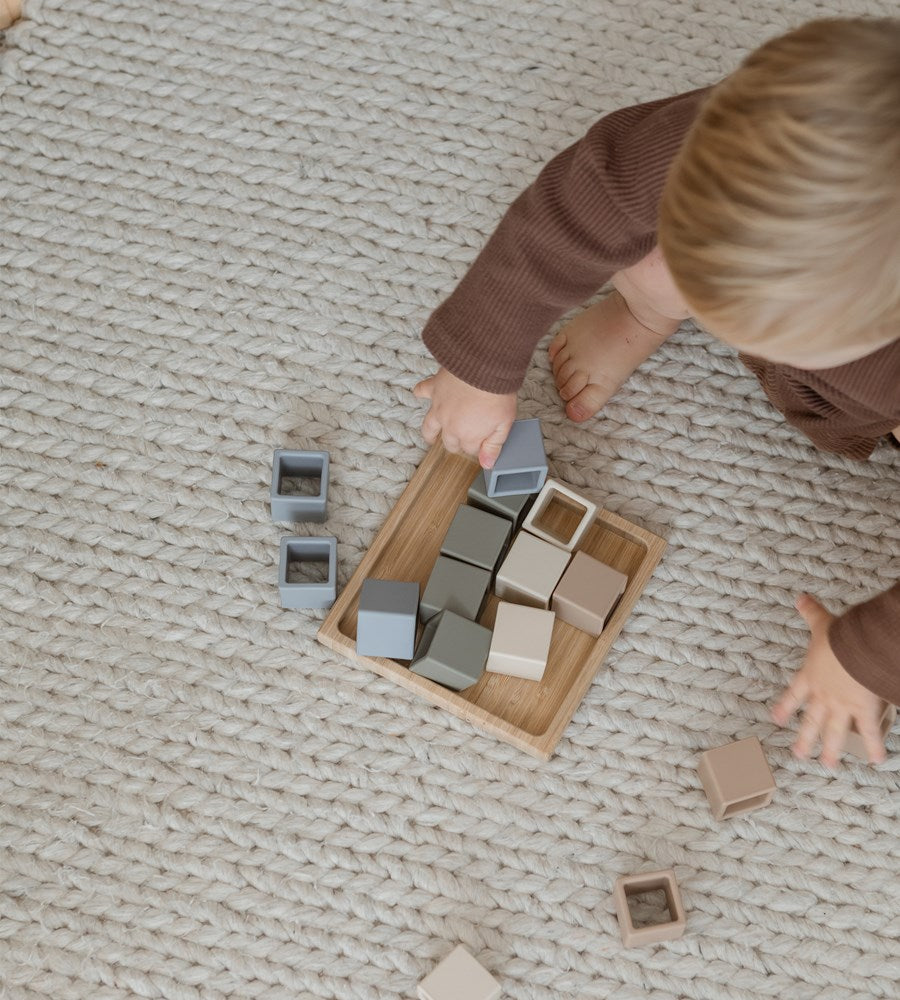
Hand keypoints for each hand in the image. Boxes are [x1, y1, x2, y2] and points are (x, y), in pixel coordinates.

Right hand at [412, 367, 516, 468]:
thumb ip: (494, 445)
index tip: (483, 441)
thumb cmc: (497, 393)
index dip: (478, 447)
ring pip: (429, 427)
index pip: (470, 449)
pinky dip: (420, 393)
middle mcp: (450, 425)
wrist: (484, 367)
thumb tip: (486, 464)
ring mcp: (439, 408)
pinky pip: (422, 391)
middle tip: (463, 438)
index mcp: (468, 435)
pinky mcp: (434, 389)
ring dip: (430, 434)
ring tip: (430, 437)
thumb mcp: (504, 423)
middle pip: (450, 442)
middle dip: (457, 443)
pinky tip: (419, 394)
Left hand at [771, 593, 886, 767]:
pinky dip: (872, 746)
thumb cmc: (838, 638)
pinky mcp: (862, 711)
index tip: (777, 719)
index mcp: (810, 677)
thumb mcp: (821, 623)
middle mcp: (823, 696)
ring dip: (831, 750)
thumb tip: (800, 597)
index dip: (785, 707)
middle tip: (798, 754)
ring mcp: (841, 706)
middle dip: (805, 739)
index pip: (793, 695)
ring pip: (834, 733)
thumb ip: (810, 612)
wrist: (855, 650)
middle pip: (811, 722)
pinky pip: (868, 732)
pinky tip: (875, 760)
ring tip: (827, 764)